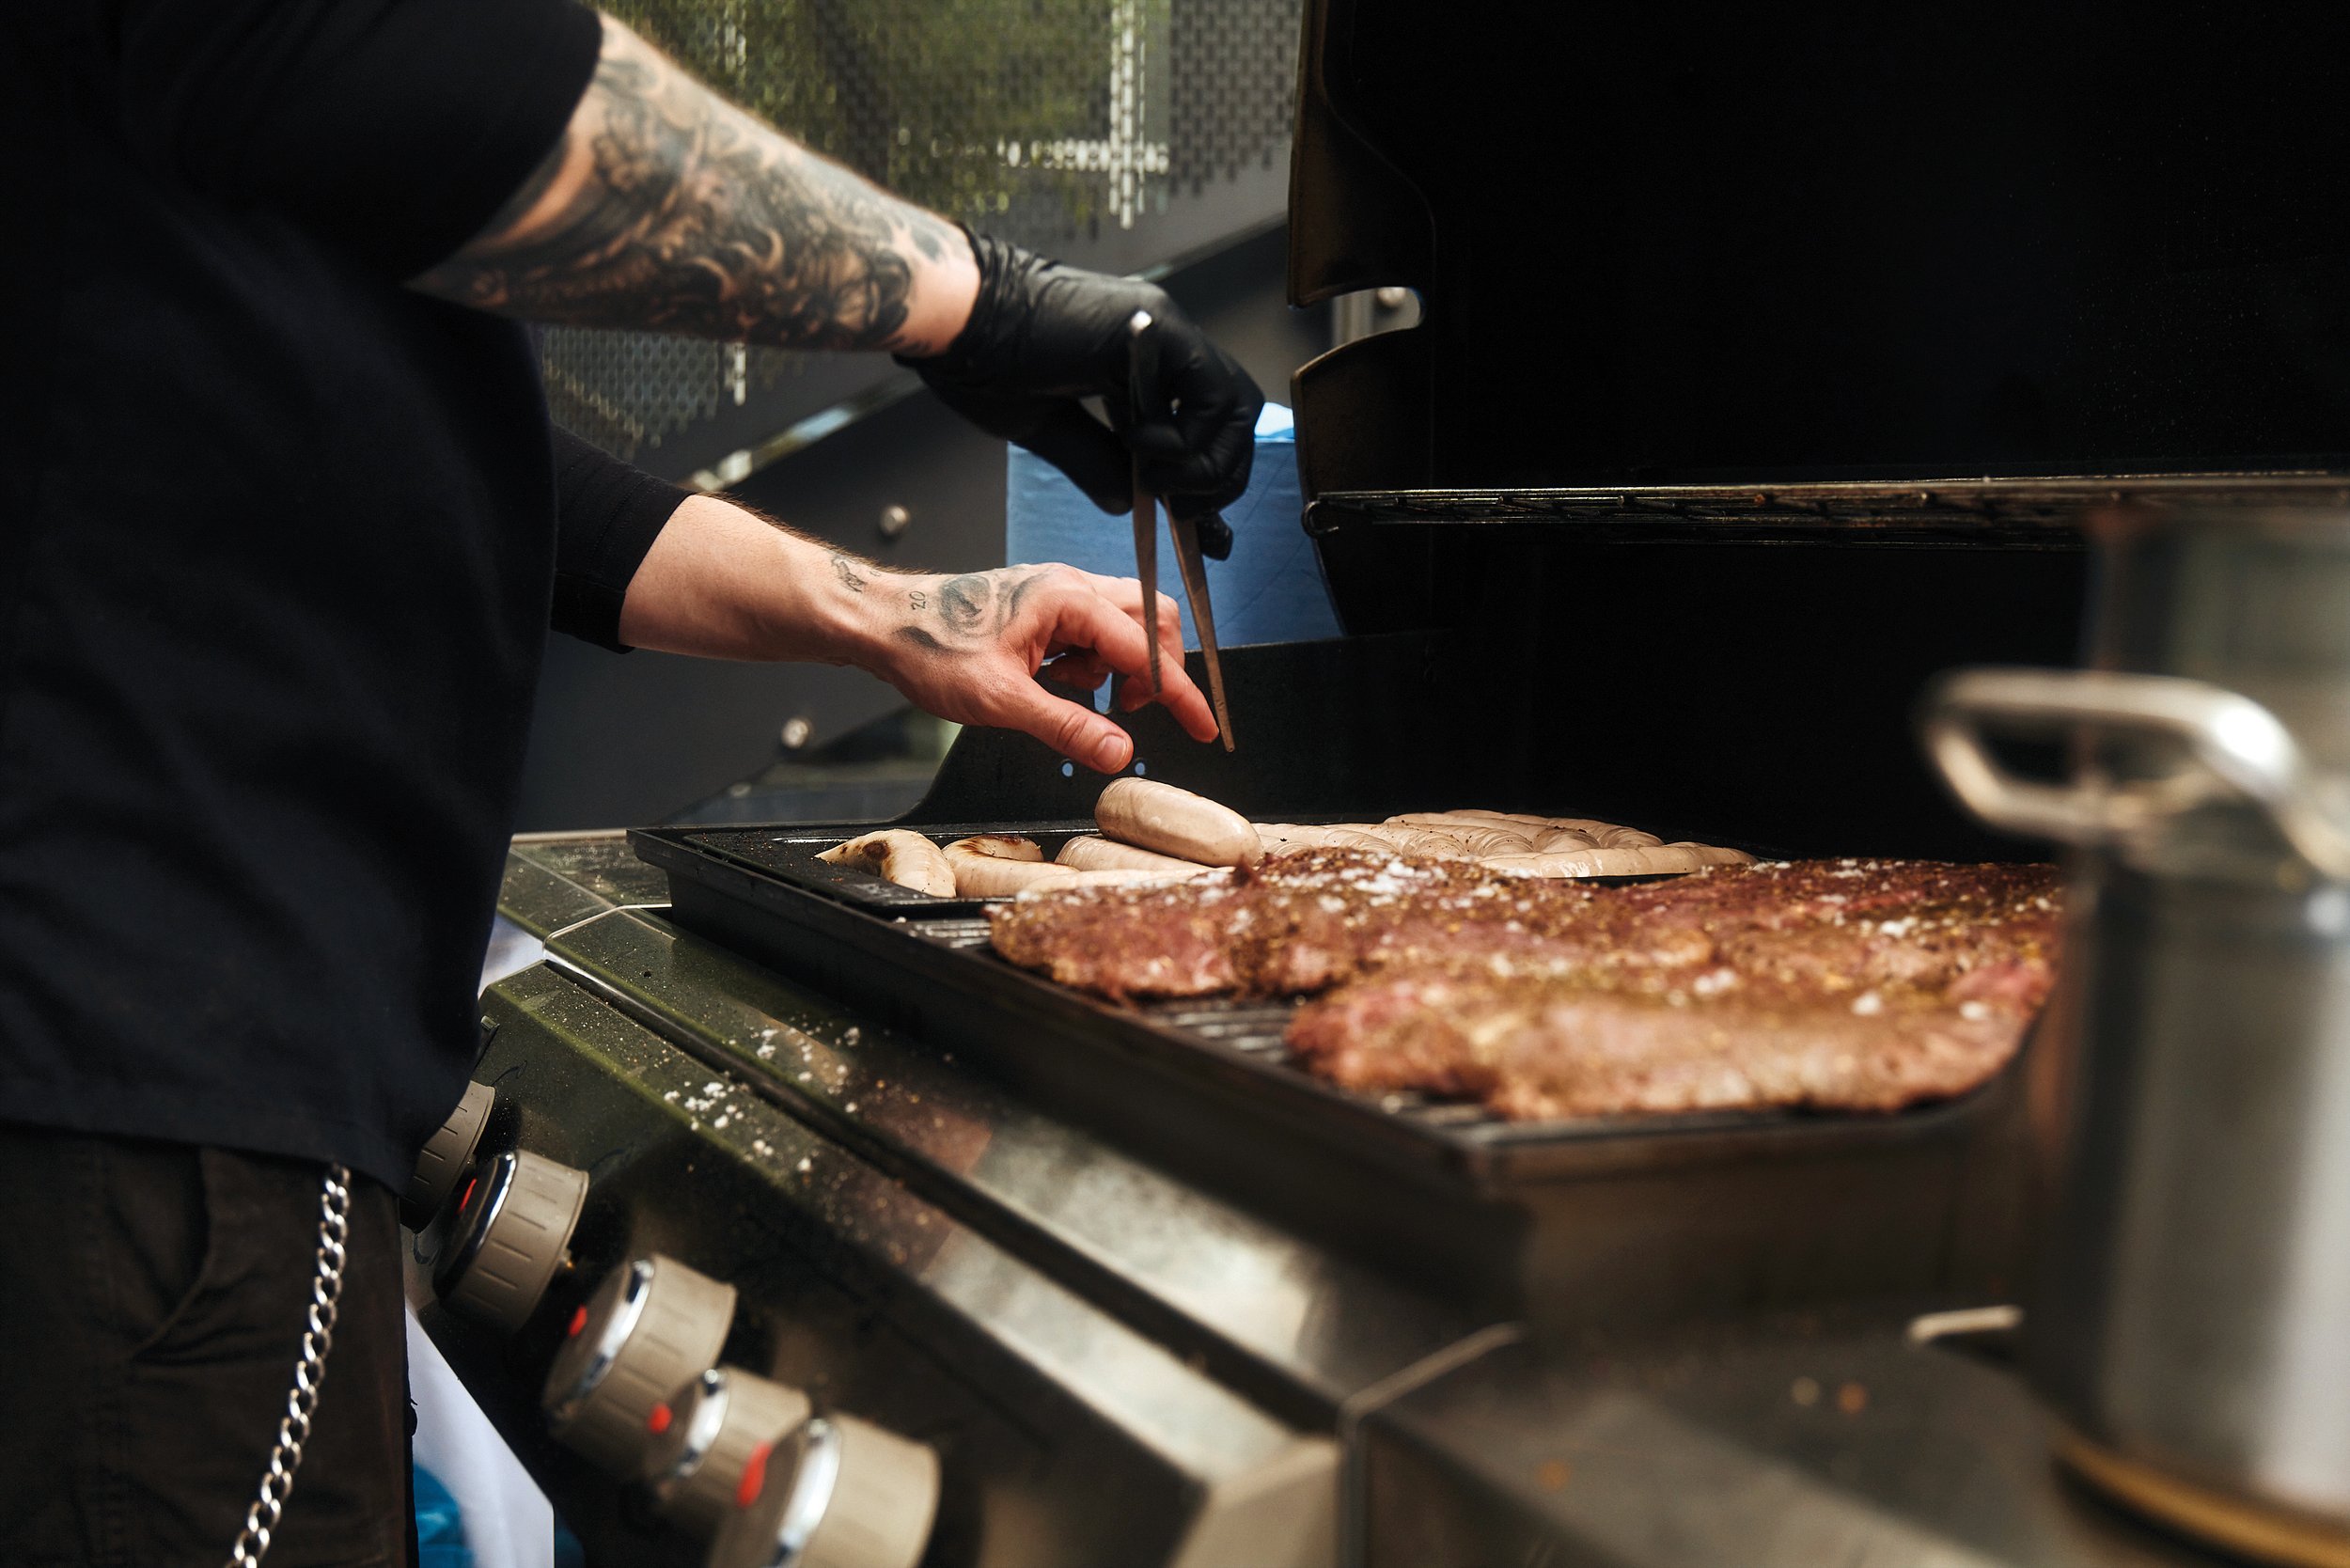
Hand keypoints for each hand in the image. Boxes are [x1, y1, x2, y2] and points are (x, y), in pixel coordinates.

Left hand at [866, 563, 1217, 770]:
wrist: (886, 624)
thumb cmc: (932, 650)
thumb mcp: (1002, 701)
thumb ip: (1068, 727)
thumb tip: (1120, 752)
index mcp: (1067, 600)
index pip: (1147, 650)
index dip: (1182, 696)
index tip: (1205, 729)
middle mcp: (1070, 586)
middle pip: (1153, 621)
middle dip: (1155, 671)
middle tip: (1130, 712)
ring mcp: (1058, 593)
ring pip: (1124, 626)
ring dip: (1117, 667)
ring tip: (1071, 695)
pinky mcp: (1045, 605)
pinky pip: (1093, 631)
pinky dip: (1089, 662)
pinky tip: (1051, 683)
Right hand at [899, 232, 1262, 550]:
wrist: (955, 321)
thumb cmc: (981, 364)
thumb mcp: (1047, 428)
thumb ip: (1096, 463)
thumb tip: (1127, 504)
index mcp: (1136, 365)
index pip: (1204, 425)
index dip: (1207, 478)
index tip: (1192, 524)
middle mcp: (1160, 345)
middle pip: (1232, 419)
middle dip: (1216, 477)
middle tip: (1176, 507)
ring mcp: (1164, 332)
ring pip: (1233, 409)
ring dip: (1205, 463)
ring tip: (1155, 481)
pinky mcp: (1159, 327)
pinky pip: (1210, 393)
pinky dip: (1189, 437)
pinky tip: (1144, 447)